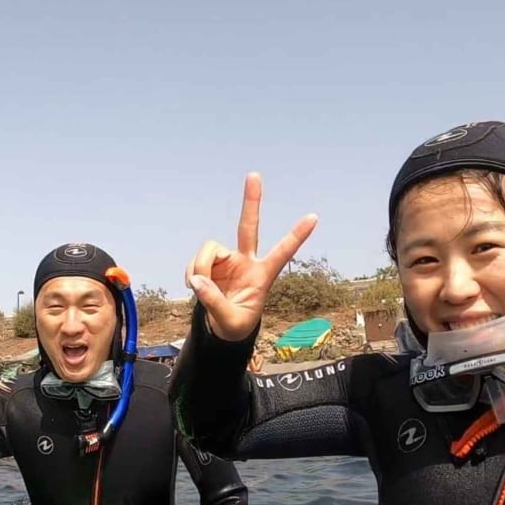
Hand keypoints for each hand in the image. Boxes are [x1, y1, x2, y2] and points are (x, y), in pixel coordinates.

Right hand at [184, 172, 317, 341]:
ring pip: (210, 249)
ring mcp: (227, 261)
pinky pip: (195, 262)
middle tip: (254, 175)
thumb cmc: (235, 326)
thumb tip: (198, 280)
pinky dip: (191, 274)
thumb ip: (214, 303)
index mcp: (262, 276)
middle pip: (249, 227)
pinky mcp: (209, 264)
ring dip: (199, 267)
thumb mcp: (230, 322)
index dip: (297, 236)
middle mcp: (246, 262)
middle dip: (251, 202)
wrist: (221, 330)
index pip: (283, 253)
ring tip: (197, 287)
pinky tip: (193, 286)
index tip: (314, 217)